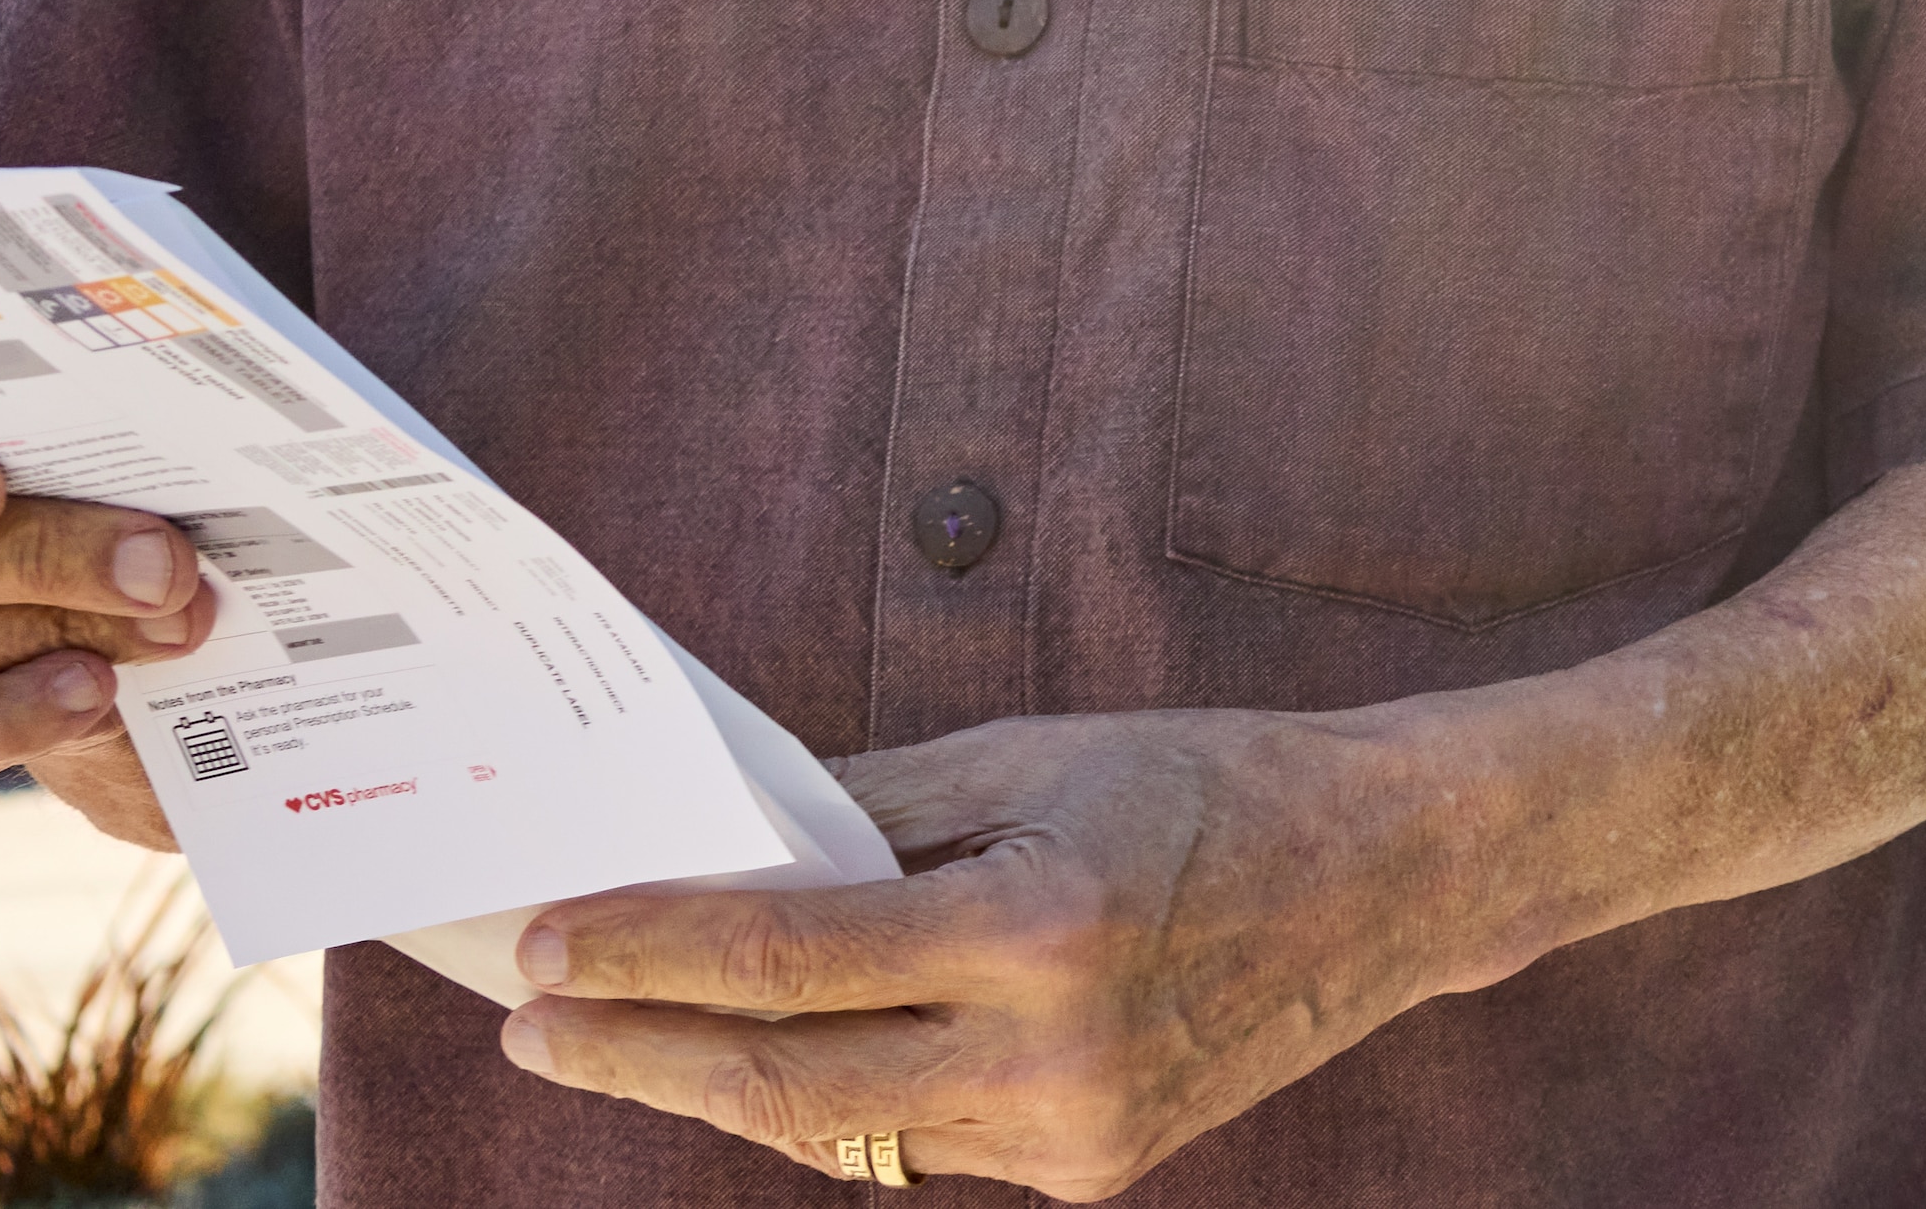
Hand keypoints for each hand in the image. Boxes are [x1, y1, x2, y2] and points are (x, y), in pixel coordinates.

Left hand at [498, 701, 1522, 1201]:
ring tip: (617, 1037)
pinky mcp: (1090, 1171)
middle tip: (534, 1017)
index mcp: (1041, 926)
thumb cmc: (1215, 785)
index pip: (790, 959)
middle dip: (640, 1050)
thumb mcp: (1041, 758)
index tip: (543, 941)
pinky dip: (835, 1102)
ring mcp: (1073, 1134)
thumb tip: (727, 839)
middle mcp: (1052, 1055)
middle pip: (785, 1081)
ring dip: (718, 1084)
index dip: (649, 953)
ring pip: (838, 1134)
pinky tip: (772, 1059)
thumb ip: (876, 811)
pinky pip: (917, 1147)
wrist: (1391, 877)